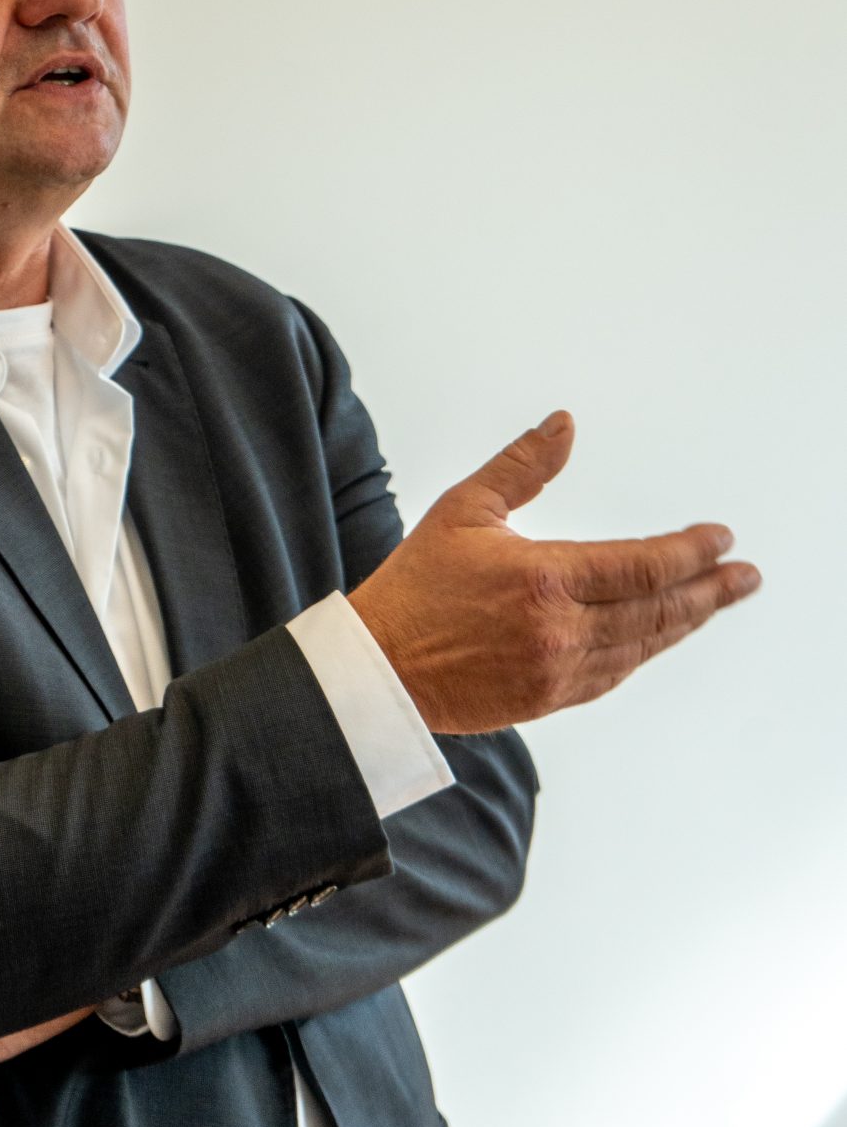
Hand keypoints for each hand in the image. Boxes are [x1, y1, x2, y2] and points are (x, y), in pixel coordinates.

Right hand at [348, 410, 760, 733]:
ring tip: (717, 601)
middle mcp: (560, 631)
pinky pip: (616, 674)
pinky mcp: (550, 700)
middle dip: (710, 591)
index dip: (689, 552)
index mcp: (543, 579)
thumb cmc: (415, 587)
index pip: (643, 566)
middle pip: (658, 610)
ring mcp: (558, 671)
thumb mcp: (464, 510)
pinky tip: (661, 636)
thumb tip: (565, 426)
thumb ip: (522, 466)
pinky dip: (645, 651)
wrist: (378, 669)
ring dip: (686, 622)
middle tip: (746, 575)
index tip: (719, 537)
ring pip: (643, 645)